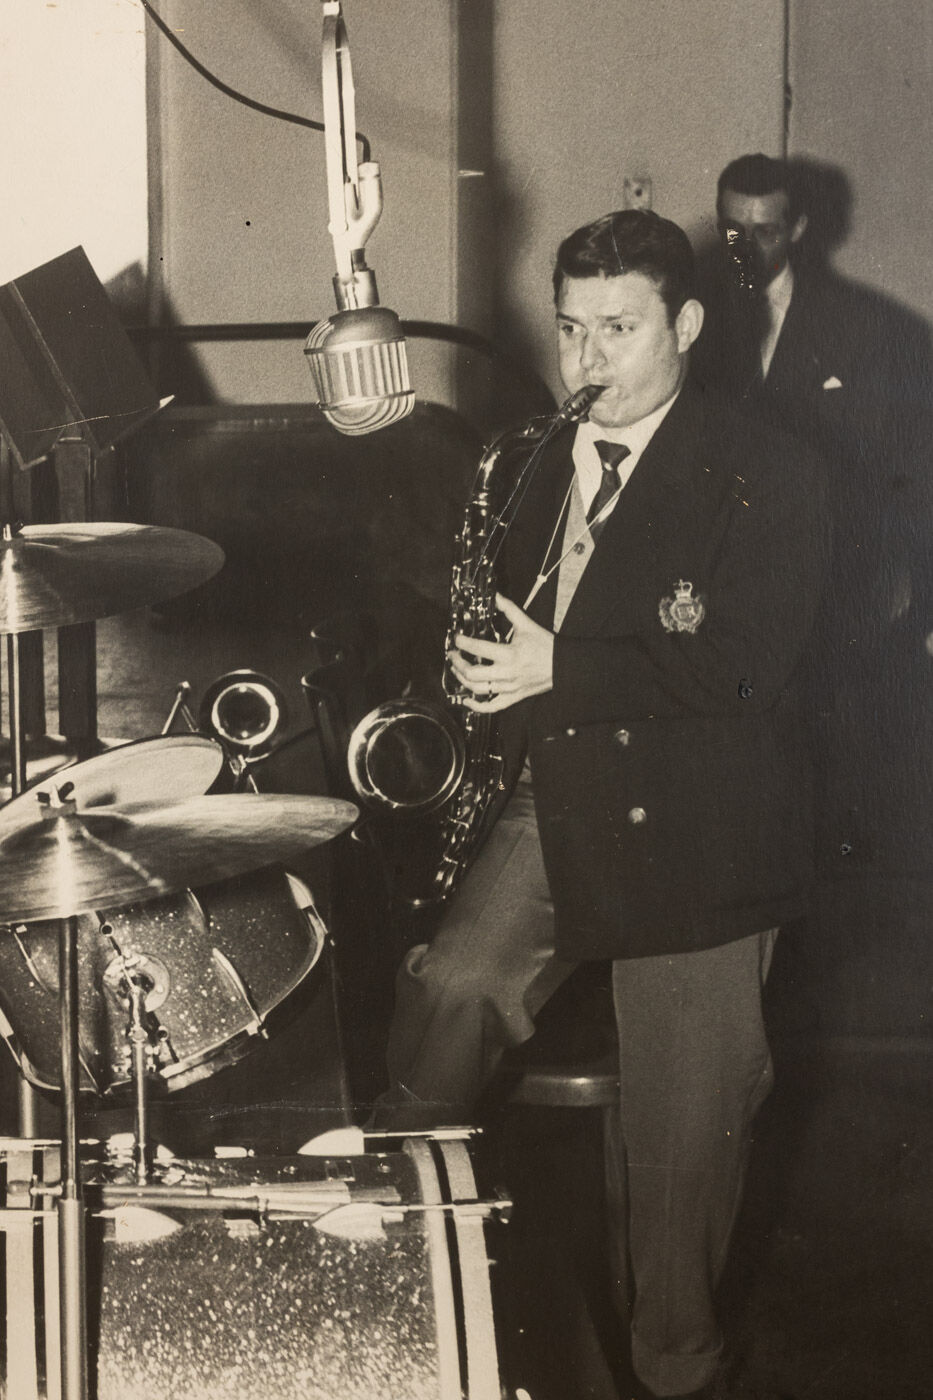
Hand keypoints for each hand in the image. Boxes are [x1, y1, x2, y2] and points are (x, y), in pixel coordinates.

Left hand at [447, 594, 553, 711]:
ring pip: (478, 690)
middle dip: (458, 663)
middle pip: (473, 673)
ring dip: (462, 680)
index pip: (478, 648)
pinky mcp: (513, 697)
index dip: (463, 643)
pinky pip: (492, 707)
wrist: (562, 666)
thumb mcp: (527, 624)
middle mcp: (507, 673)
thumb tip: (496, 596)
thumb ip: (509, 610)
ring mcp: (509, 688)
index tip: (457, 638)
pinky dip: (477, 706)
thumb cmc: (545, 646)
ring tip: (456, 671)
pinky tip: (467, 700)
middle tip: (452, 654)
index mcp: (509, 654)